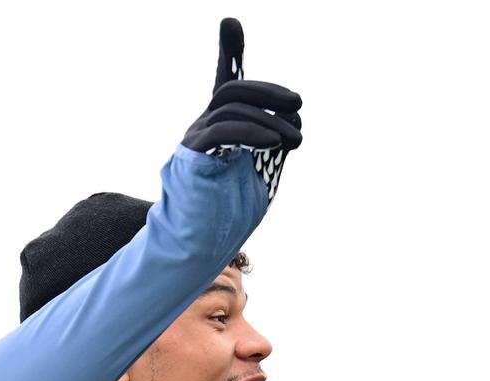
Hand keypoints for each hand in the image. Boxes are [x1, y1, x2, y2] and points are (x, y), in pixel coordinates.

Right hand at [181, 18, 302, 199]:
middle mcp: (204, 128)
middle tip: (298, 105)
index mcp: (222, 130)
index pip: (223, 83)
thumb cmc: (228, 217)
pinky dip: (251, 131)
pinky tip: (273, 142)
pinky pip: (221, 131)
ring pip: (230, 106)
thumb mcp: (263, 173)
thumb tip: (292, 117)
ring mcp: (195, 140)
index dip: (228, 51)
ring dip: (270, 118)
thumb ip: (273, 142)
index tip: (230, 23)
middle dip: (268, 90)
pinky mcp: (191, 157)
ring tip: (295, 140)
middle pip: (233, 89)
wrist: (199, 247)